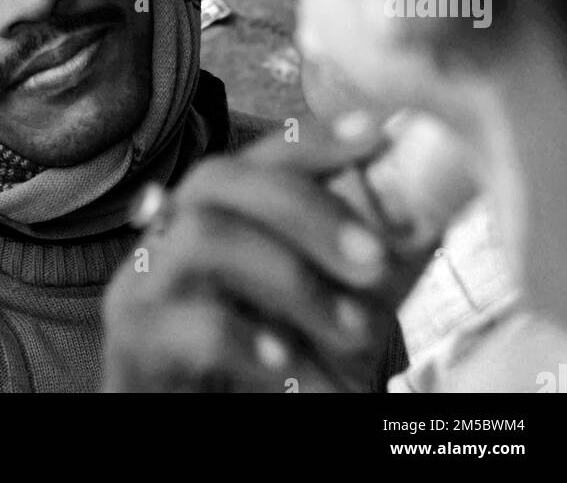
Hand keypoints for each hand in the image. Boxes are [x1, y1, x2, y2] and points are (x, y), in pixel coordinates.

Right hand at [103, 116, 405, 393]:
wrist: (223, 432)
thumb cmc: (281, 367)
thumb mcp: (331, 304)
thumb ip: (366, 257)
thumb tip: (432, 204)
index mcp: (218, 212)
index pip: (258, 155)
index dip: (314, 138)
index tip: (375, 135)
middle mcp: (170, 231)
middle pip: (221, 179)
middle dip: (307, 208)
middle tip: (376, 260)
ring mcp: (143, 282)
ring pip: (205, 238)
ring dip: (292, 279)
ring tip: (353, 332)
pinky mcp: (134, 341)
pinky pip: (193, 322)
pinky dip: (252, 338)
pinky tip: (290, 363)